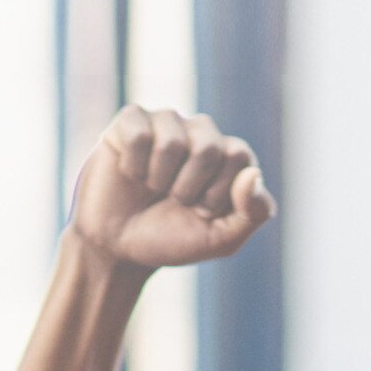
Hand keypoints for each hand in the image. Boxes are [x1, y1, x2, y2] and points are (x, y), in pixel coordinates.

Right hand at [70, 106, 273, 272]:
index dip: (216, 193)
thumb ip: (254, 212)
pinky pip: (138, 135)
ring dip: (158, 180)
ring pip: (171, 143)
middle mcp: (200, 131)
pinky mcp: (130, 121)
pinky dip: (133, 166)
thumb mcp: (221, 239)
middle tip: (173, 200)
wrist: (116, 248)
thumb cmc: (169, 240)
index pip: (238, 156)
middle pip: (207, 148)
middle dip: (186, 189)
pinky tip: (131, 174)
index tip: (200, 211)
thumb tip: (253, 175)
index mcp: (227, 154)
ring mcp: (165, 122)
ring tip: (151, 188)